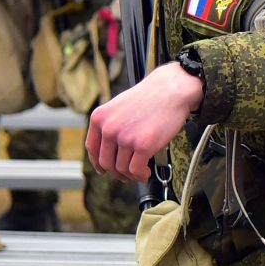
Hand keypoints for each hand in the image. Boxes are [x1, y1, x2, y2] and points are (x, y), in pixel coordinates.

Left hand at [86, 61, 202, 181]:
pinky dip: (140, 176)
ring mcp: (125, 138)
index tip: (104, 169)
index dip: (98, 163)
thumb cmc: (151, 96)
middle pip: (106, 163)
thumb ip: (111, 125)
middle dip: (116, 172)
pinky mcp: (143, 145)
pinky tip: (146, 173)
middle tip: (127, 174)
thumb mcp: (119, 106)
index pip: (92, 149)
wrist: (172, 89)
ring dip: (130, 175)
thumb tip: (111, 151)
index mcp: (100, 118)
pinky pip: (136, 170)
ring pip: (121, 169)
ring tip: (140, 172)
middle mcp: (108, 128)